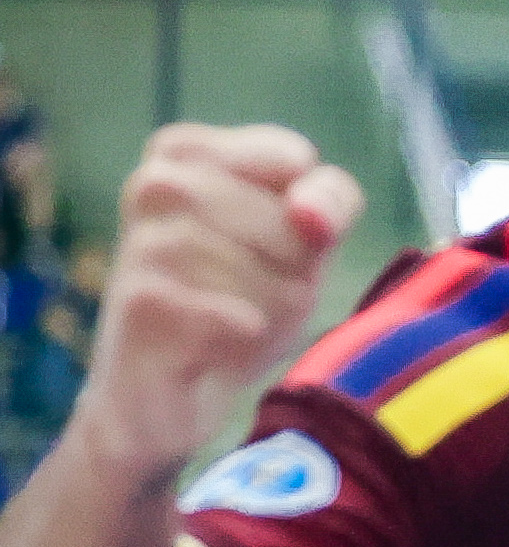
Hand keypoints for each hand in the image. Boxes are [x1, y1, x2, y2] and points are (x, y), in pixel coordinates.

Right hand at [81, 125, 363, 481]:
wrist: (171, 394)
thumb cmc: (239, 302)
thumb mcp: (304, 244)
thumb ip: (330, 201)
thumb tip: (307, 211)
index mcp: (185, 151)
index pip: (294, 159)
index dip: (314, 213)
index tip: (282, 240)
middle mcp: (154, 183)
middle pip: (289, 217)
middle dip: (294, 265)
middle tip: (254, 291)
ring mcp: (142, 240)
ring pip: (266, 265)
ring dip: (272, 303)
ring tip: (237, 317)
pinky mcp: (140, 301)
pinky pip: (239, 310)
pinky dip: (248, 332)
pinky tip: (221, 338)